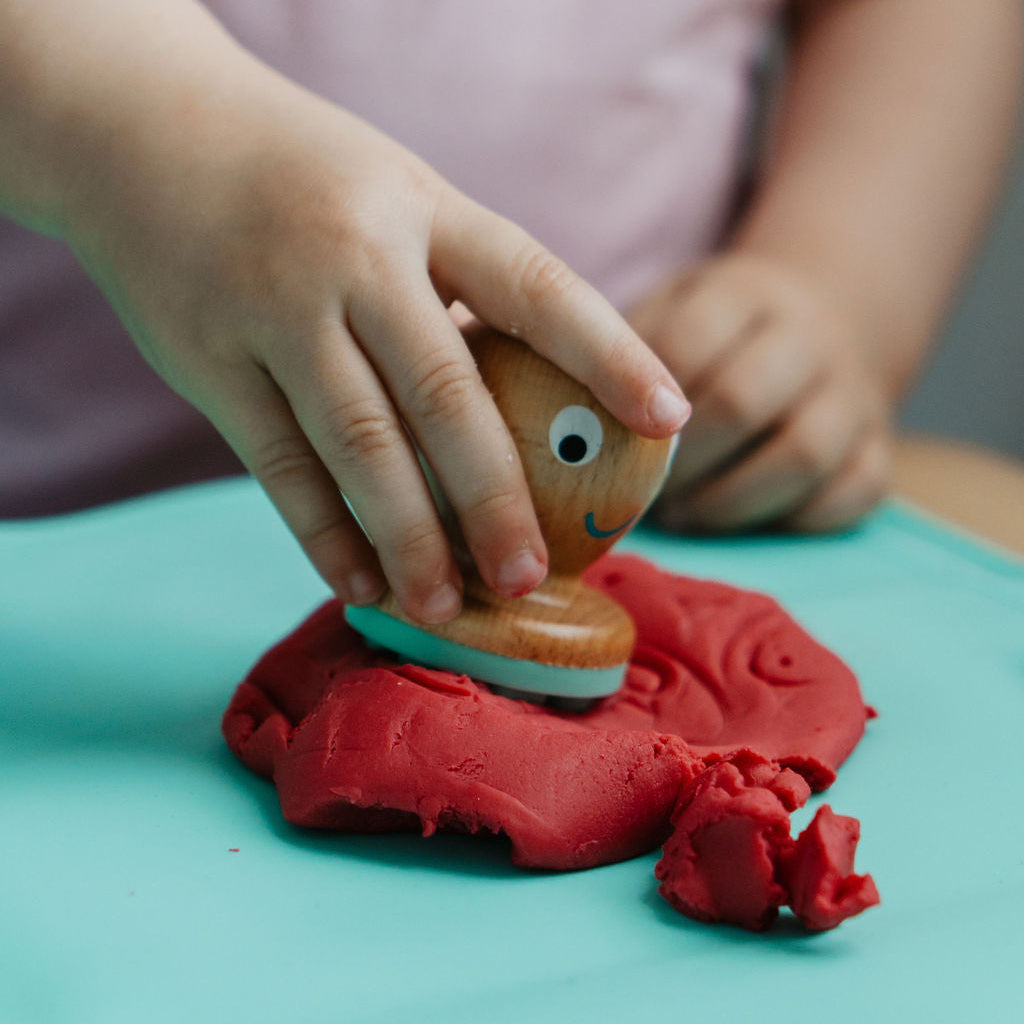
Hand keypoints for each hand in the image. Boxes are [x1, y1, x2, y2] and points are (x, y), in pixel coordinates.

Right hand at [64, 58, 687, 623]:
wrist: (147, 129)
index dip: (609, 353)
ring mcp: (275, 312)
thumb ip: (459, 284)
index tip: (667, 420)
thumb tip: (537, 395)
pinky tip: (364, 585)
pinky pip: (280, 468)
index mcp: (423, 208)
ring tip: (448, 605)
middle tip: (531, 575)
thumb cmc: (305, 179)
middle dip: (494, 497)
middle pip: (444, 395)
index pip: (534, 285)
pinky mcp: (211, 364)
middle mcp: (354, 260)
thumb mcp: (398, 196)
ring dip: (409, 538)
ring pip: (359, 445)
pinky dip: (326, 536)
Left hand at [629, 253, 890, 531]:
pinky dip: (795, 520)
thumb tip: (565, 421)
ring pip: (803, 454)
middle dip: (680, 461)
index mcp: (743, 293)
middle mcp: (808, 336)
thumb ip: (624, 351)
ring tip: (683, 516)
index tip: (608, 443)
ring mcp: (854, 393)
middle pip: (741, 400)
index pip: (682, 344)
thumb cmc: (718, 332)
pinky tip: (744, 521)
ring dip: (729, 501)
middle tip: (644, 493)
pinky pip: (856, 493)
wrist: (825, 317)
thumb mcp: (670, 309)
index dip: (637, 405)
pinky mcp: (881, 446)